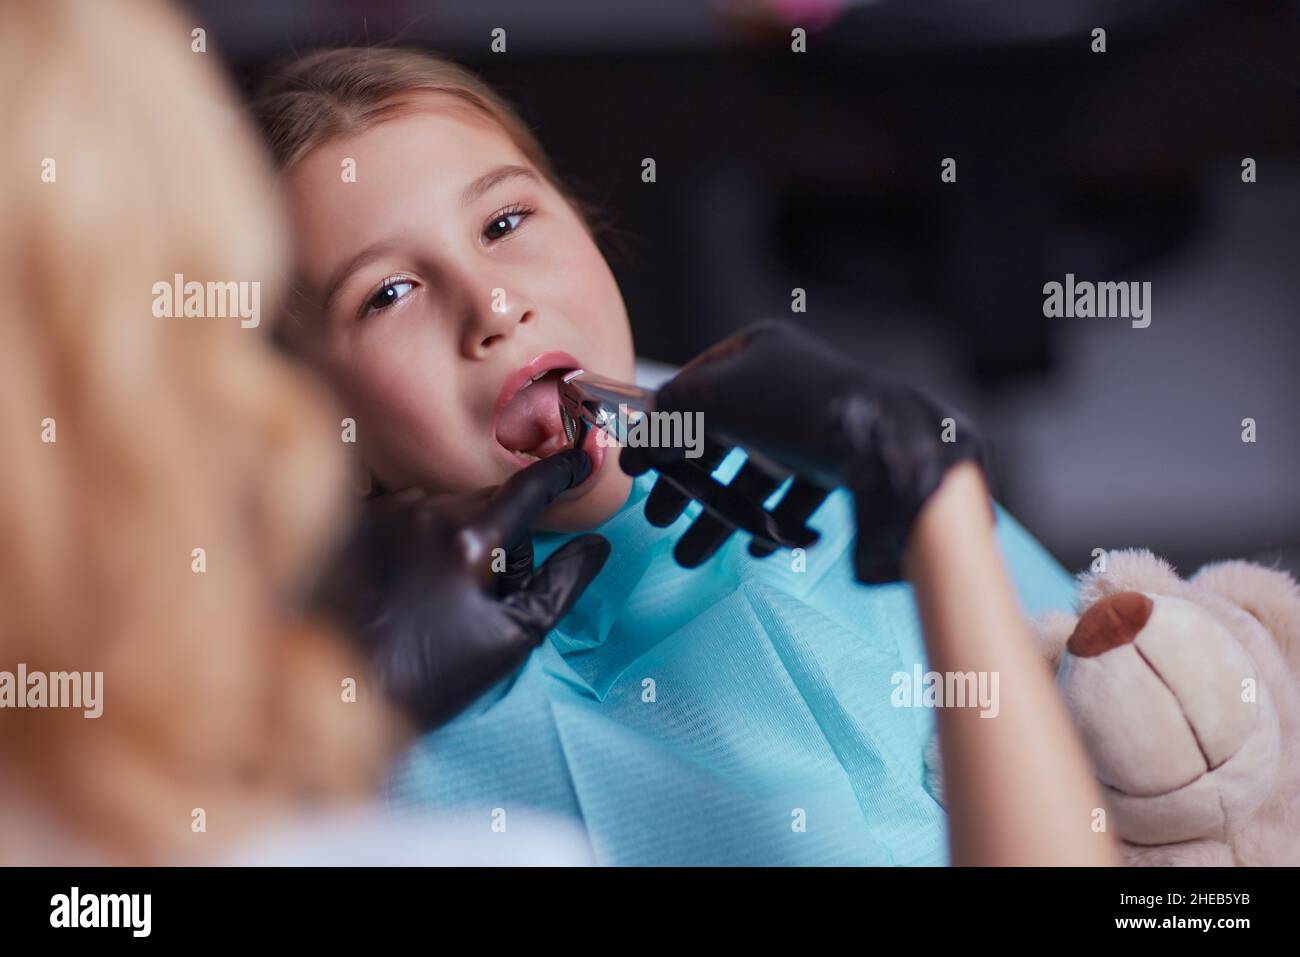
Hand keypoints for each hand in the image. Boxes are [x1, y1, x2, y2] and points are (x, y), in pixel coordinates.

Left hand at [314, 449, 609, 730]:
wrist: (336, 695)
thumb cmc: (428, 678)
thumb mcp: (510, 640)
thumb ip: (559, 586)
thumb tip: (595, 546)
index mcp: (470, 541)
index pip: (528, 489)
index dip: (559, 472)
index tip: (579, 461)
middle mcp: (422, 514)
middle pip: (484, 501)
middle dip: (500, 531)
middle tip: (489, 592)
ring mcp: (380, 516)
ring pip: (441, 504)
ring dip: (455, 531)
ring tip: (440, 593)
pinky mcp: (349, 528)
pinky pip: (399, 511)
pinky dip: (414, 534)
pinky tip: (403, 582)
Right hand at [621, 321, 990, 582]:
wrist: (884, 447)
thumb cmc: (795, 409)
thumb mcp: (715, 398)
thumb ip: (669, 415)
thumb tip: (639, 443)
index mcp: (757, 352)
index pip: (692, 388)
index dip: (660, 430)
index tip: (635, 470)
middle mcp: (785, 383)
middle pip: (720, 439)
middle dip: (685, 486)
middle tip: (659, 520)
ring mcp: (813, 424)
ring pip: (753, 474)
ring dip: (719, 516)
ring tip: (691, 556)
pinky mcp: (840, 462)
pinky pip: (795, 495)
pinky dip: (772, 522)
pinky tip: (758, 545)